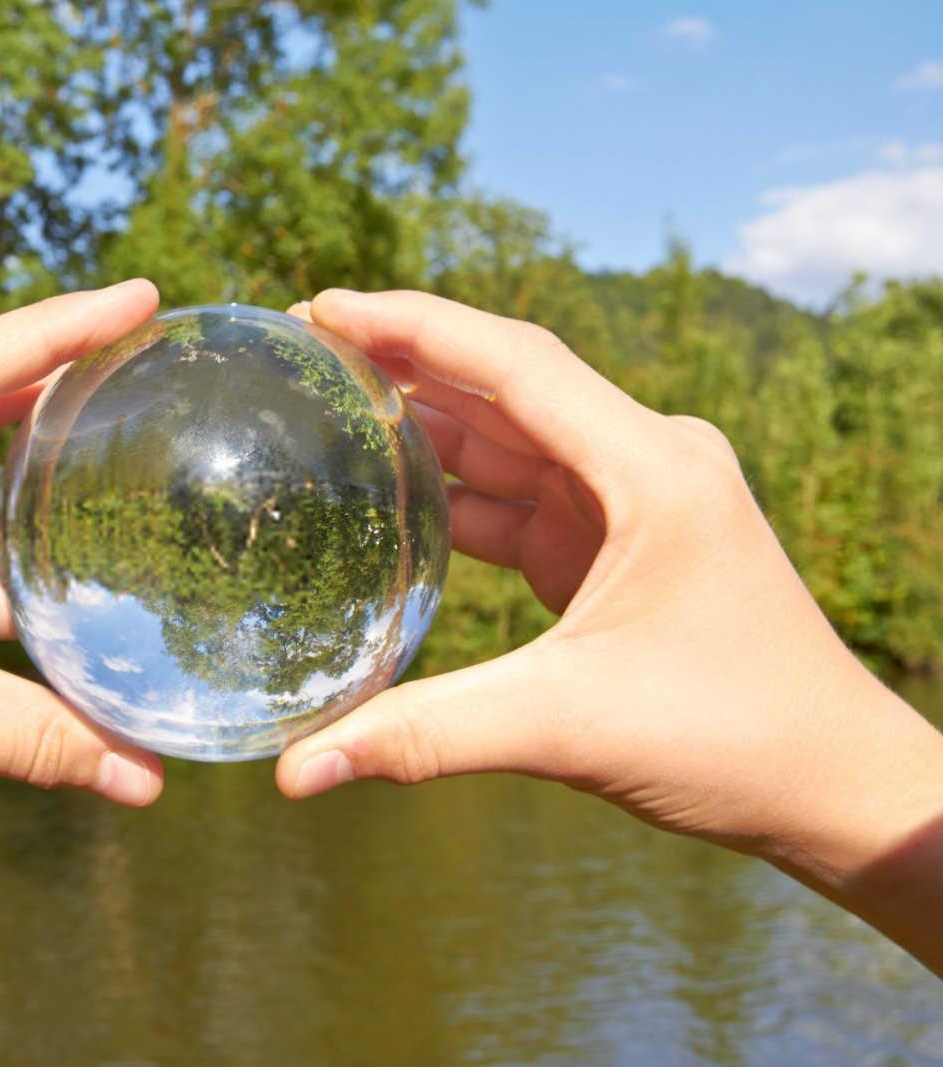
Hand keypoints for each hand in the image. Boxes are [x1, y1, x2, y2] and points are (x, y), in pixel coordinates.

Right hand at [278, 289, 942, 968]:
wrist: (834, 787)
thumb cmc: (736, 738)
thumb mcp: (569, 725)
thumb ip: (427, 734)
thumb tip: (298, 771)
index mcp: (651, 468)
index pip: (515, 363)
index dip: (412, 324)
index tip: (322, 307)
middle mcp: (647, 463)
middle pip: (507, 385)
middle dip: (407, 360)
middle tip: (306, 344)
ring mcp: (634, 504)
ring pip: (512, 441)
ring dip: (427, 424)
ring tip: (330, 403)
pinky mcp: (619, 548)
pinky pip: (524, 499)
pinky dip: (457, 494)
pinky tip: (393, 493)